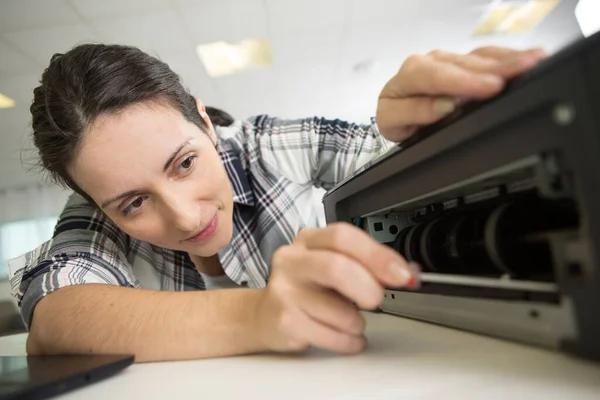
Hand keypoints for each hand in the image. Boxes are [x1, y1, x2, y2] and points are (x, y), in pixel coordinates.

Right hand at [253, 222, 418, 353]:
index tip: (402, 274)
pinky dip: (348, 341)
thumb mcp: (330, 266)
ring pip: (339, 311)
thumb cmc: (305, 289)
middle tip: (376, 299)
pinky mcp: (284, 322)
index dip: (377, 255)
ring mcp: (284, 292)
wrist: (263, 316)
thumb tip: (407, 273)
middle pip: (336, 267)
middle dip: (367, 288)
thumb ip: (365, 264)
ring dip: (357, 323)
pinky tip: (343, 336)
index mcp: (308, 240)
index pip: (343, 237)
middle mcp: (291, 261)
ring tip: (350, 321)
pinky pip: (332, 336)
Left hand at [376, 46, 546, 141]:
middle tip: (525, 69)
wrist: (392, 110)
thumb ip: (414, 112)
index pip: (439, 75)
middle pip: (466, 64)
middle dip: (496, 67)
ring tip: (534, 62)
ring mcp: (449, 60)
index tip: (491, 87)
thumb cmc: (394, 115)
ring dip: (508, 60)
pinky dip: (507, 58)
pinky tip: (526, 59)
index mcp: (411, 75)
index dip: (467, 81)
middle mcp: (431, 62)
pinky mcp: (463, 63)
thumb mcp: (392, 121)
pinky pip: (486, 56)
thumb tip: (444, 106)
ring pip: (479, 57)